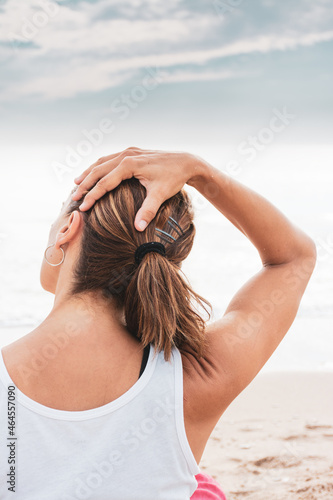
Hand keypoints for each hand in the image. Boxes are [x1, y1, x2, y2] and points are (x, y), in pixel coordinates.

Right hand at [72, 147, 200, 230]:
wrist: (186, 162)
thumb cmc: (173, 179)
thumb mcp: (160, 195)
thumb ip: (148, 211)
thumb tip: (138, 228)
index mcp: (129, 165)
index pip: (104, 182)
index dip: (92, 196)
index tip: (82, 208)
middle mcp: (126, 155)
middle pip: (98, 170)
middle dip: (85, 184)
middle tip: (74, 198)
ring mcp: (129, 151)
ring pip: (102, 162)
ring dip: (89, 173)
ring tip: (76, 184)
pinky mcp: (132, 152)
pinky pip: (110, 158)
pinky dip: (99, 167)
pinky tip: (94, 174)